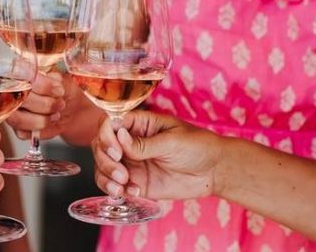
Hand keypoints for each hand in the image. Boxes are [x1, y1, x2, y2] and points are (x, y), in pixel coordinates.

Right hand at [6, 70, 66, 138]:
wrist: (72, 110)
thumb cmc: (65, 92)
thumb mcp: (65, 80)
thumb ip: (56, 78)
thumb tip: (51, 78)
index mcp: (21, 75)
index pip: (22, 77)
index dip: (42, 86)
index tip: (59, 90)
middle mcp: (13, 92)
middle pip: (19, 99)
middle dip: (45, 104)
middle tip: (60, 103)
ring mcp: (13, 111)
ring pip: (18, 119)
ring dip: (41, 119)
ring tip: (56, 114)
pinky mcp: (17, 128)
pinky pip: (22, 132)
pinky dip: (39, 129)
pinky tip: (49, 121)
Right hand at [92, 111, 223, 199]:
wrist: (214, 171)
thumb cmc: (198, 146)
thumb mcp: (172, 141)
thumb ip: (145, 143)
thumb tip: (119, 137)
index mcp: (139, 124)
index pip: (110, 123)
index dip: (106, 135)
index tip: (116, 151)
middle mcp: (130, 142)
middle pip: (101, 146)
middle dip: (106, 160)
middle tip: (122, 173)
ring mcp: (131, 162)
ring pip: (103, 167)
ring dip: (106, 177)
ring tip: (122, 186)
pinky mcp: (136, 182)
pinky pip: (115, 186)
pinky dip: (116, 190)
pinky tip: (133, 192)